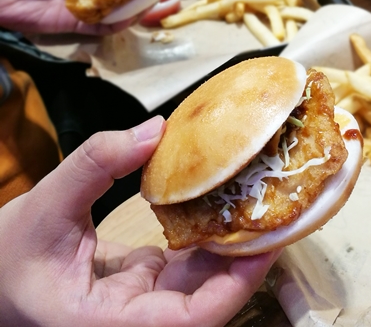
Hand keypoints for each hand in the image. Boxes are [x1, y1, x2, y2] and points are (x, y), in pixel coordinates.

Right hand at [0, 116, 280, 326]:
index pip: (189, 320)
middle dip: (247, 260)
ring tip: (259, 201)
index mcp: (107, 323)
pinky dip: (208, 238)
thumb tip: (153, 130)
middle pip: (208, 301)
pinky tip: (223, 204)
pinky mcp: (145, 286)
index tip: (266, 245)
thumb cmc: (9, 256)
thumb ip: (94, 164)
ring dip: (233, 246)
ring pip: (202, 284)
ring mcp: (142, 306)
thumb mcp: (43, 205)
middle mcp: (133, 322)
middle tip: (276, 210)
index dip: (236, 286)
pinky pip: (187, 268)